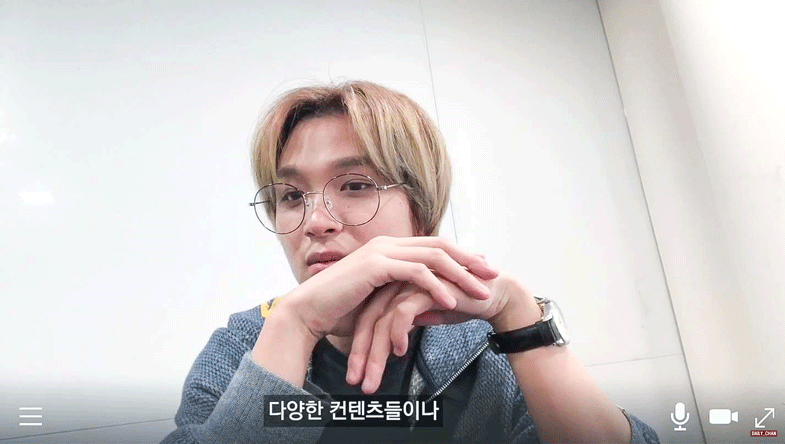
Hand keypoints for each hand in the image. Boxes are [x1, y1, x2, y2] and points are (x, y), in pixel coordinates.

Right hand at [264, 236, 498, 345]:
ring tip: (480, 292)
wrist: (308, 312)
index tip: (482, 270)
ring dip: (461, 274)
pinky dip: (436, 286)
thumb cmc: (340, 310)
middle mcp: (387, 244)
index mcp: (389, 248)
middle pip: (440, 245)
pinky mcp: (375, 266)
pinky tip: (451, 302)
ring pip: (432, 256)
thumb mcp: (378, 298)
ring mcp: (381, 252)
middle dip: (469, 260)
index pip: (433, 245)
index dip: (461, 256)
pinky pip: (415, 273)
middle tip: (492, 275)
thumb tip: (425, 303)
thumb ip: (400, 293)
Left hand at [348, 272, 540, 393]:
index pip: (368, 318)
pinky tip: (400, 352)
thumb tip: (394, 339)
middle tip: (356, 382)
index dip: (360, 348)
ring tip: (373, 381)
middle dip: (361, 355)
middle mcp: (398, 282)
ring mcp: (410, 281)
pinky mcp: (426, 285)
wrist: (494, 293)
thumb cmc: (462, 303)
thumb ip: (411, 321)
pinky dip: (398, 333)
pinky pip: (403, 311)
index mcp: (395, 286)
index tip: (355, 376)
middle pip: (369, 319)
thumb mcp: (429, 315)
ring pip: (382, 319)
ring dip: (375, 354)